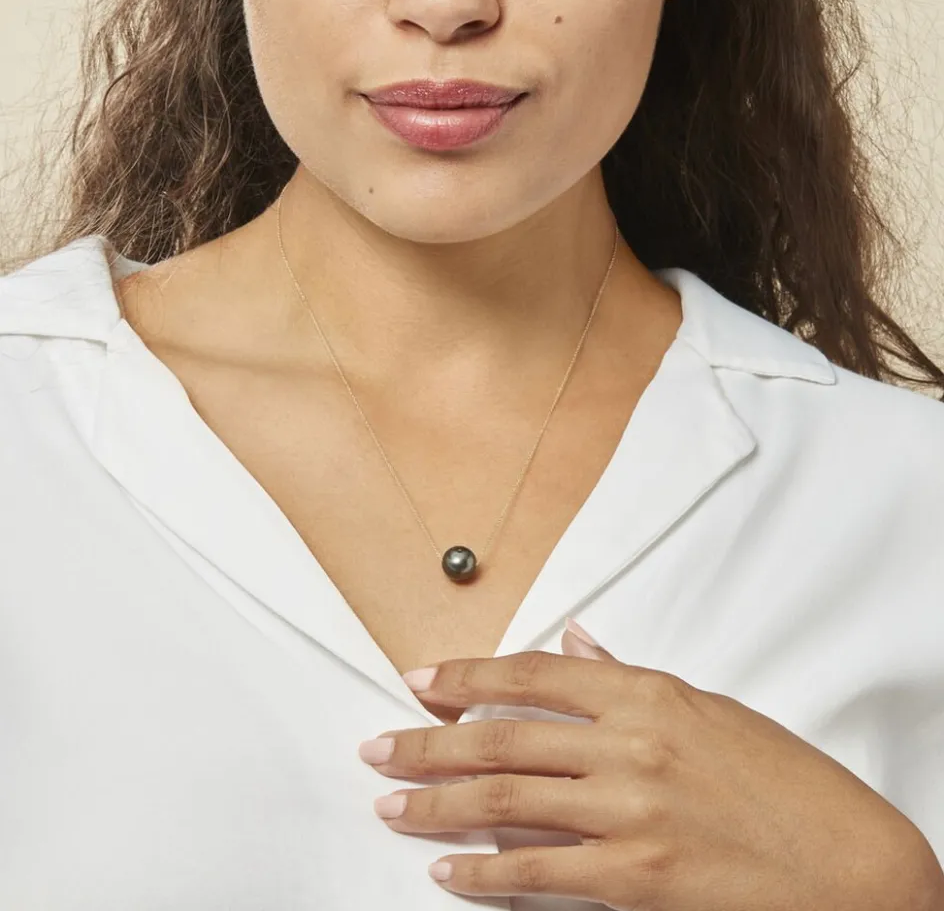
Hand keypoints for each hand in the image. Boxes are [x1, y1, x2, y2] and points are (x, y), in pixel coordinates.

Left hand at [358, 620, 939, 909]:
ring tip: (392, 805)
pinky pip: (539, 872)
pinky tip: (450, 872)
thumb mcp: (712, 710)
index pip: (532, 675)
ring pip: (505, 801)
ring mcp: (630, 813)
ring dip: (437, 805)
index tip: (421, 683)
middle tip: (379, 748)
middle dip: (428, 744)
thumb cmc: (785, 782)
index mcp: (647, 694)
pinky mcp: (635, 878)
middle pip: (502, 738)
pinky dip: (485, 873)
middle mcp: (630, 746)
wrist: (854, 867)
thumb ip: (632, 677)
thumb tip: (579, 644)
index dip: (467, 677)